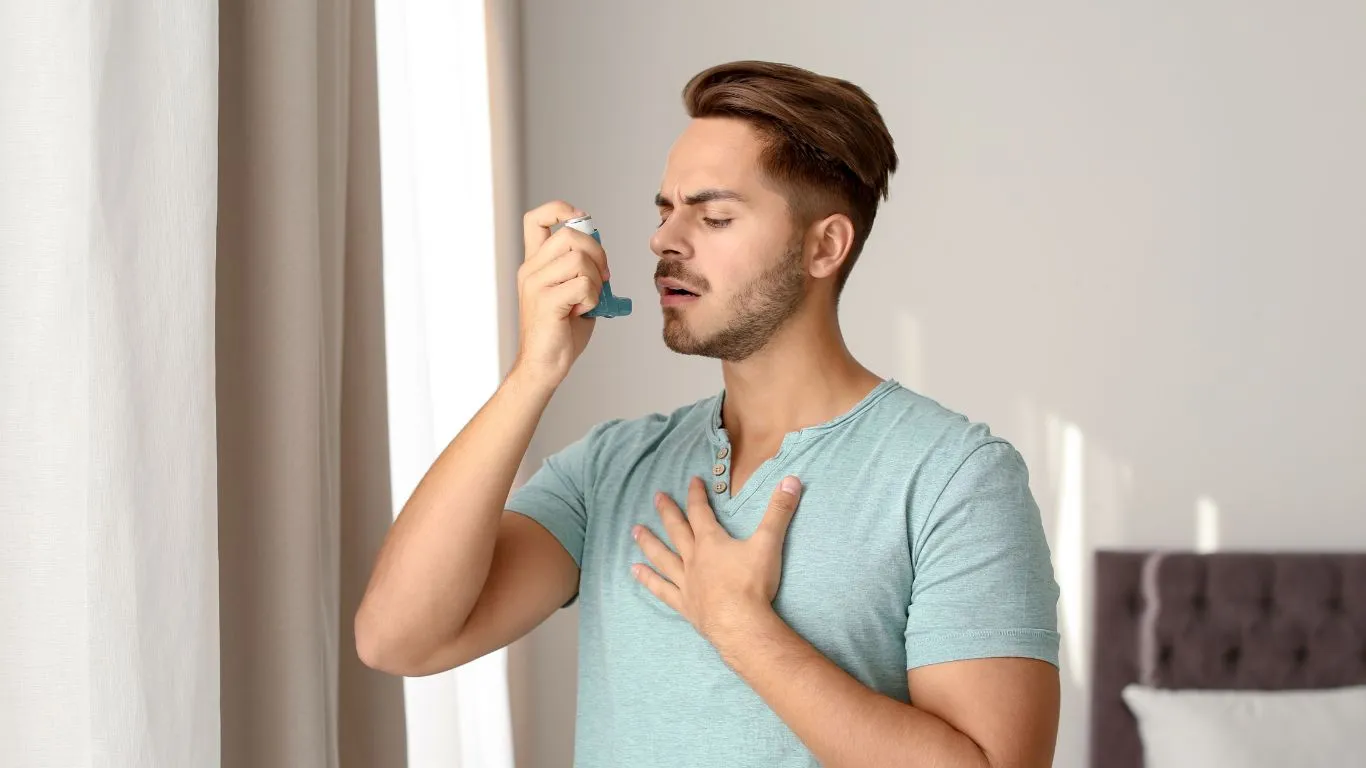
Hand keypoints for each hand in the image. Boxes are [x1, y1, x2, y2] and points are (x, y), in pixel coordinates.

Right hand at [512, 200, 610, 387]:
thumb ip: (582, 269)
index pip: (536, 219)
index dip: (559, 209)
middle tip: (603, 276)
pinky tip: (583, 311)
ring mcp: (535, 284)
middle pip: (570, 235)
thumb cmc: (560, 332)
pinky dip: (593, 298)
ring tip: (589, 299)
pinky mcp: (545, 301)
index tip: (580, 218)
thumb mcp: (574, 292)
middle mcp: (530, 270)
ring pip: (579, 259)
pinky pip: (583, 285)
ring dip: (596, 279)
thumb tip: (599, 253)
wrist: (545, 365)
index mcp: (535, 264)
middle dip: (597, 252)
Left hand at [631, 475, 802, 644]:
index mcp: (711, 542)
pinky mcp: (685, 604)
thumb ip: (779, 511)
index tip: (692, 480)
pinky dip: (648, 580)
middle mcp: (693, 559)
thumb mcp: (769, 543)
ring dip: (649, 542)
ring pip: (662, 557)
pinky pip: (661, 589)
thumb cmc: (753, 584)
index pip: (700, 511)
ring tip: (634, 531)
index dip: (696, 494)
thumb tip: (792, 480)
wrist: (740, 624)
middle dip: (668, 511)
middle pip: (677, 530)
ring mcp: (686, 582)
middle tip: (656, 496)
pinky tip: (635, 572)